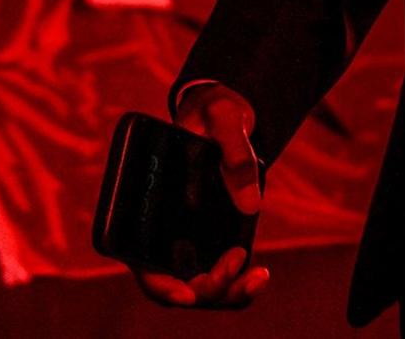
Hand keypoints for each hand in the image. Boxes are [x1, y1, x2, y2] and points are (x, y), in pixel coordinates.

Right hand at [139, 83, 267, 309]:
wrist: (226, 109)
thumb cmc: (214, 109)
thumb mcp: (225, 117)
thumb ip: (237, 152)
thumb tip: (250, 206)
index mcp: (146, 205)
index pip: (142, 264)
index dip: (161, 287)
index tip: (188, 295)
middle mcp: (163, 231)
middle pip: (176, 285)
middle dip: (208, 287)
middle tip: (237, 258)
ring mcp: (189, 238)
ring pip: (201, 288)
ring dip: (227, 290)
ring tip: (259, 275)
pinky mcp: (212, 237)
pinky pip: (222, 276)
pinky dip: (240, 283)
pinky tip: (262, 273)